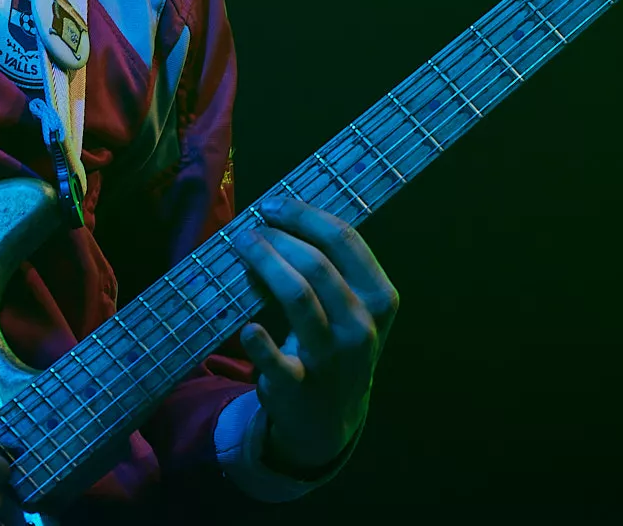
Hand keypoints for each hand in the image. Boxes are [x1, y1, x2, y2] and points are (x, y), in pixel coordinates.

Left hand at [230, 196, 397, 474]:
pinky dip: (258, 342)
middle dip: (279, 237)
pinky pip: (275, 359)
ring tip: (242, 247)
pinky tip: (247, 328)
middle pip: (317, 264)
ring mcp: (332, 358)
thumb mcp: (355, 307)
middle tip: (251, 229)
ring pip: (297, 297)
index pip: (345, 240)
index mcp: (380, 298)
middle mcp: (361, 326)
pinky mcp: (298, 385)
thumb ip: (334, 266)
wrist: (331, 417)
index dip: (305, 215)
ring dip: (265, 263)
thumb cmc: (338, 343)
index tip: (273, 204)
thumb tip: (286, 213)